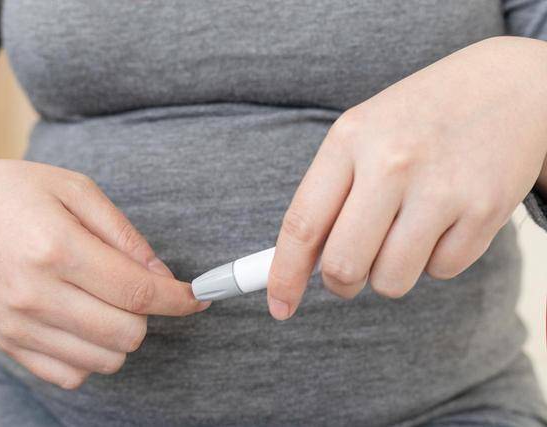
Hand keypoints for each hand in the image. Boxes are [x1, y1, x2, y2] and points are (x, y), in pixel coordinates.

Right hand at [0, 148, 208, 387]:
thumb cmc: (11, 193)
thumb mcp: (75, 189)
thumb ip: (124, 235)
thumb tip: (162, 276)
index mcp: (57, 248)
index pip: (136, 292)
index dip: (178, 299)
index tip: (197, 298)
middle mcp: (36, 294)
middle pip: (126, 334)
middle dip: (149, 314)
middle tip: (136, 287)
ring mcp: (19, 325)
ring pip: (104, 361)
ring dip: (121, 335)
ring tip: (105, 302)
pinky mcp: (7, 343)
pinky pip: (70, 376)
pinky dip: (90, 355)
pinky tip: (83, 322)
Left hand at [267, 36, 546, 319]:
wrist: (509, 86)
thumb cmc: (421, 117)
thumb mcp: (362, 133)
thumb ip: (329, 192)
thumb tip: (299, 262)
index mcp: (349, 139)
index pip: (302, 225)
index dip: (284, 275)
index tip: (279, 305)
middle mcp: (392, 163)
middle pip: (343, 266)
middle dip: (339, 282)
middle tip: (349, 270)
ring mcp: (442, 188)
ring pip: (391, 280)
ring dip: (388, 272)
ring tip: (403, 232)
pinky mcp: (486, 210)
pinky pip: (441, 271)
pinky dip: (435, 259)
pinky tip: (444, 219)